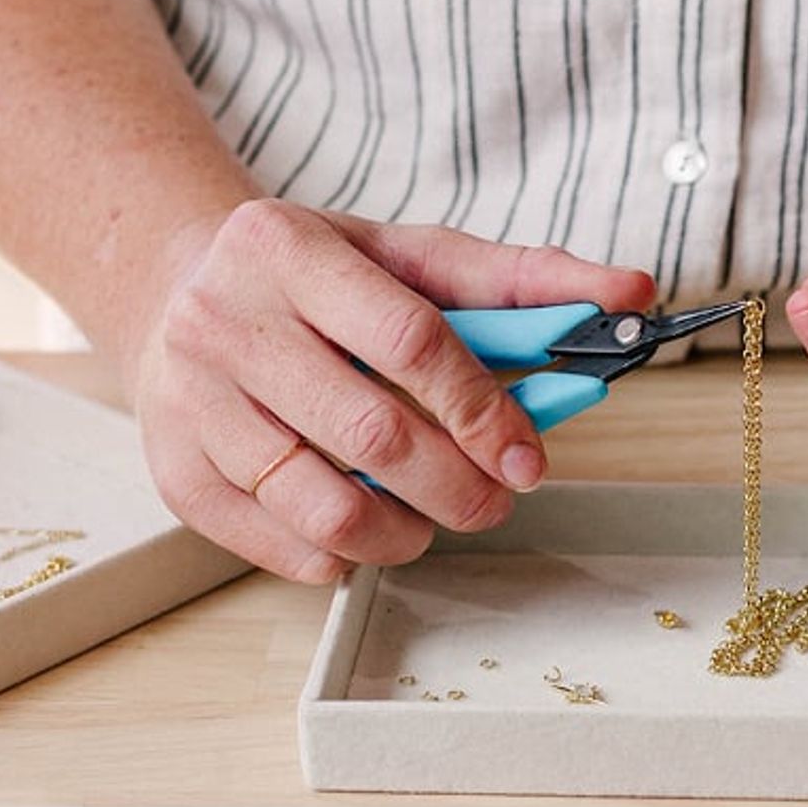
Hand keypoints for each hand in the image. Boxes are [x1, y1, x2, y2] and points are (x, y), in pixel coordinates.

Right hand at [131, 200, 654, 580]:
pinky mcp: (174, 472)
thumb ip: (521, 278)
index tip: (530, 460)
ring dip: (405, 533)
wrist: (178, 292)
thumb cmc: (322, 280)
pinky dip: (343, 557)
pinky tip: (369, 528)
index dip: (484, 411)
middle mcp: (222, 320)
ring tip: (435, 521)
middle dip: (459, 488)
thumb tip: (633, 289)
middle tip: (497, 503)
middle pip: (371, 434)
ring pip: (322, 506)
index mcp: (288, 249)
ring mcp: (189, 402)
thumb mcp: (410, 257)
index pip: (409, 340)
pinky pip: (278, 546)